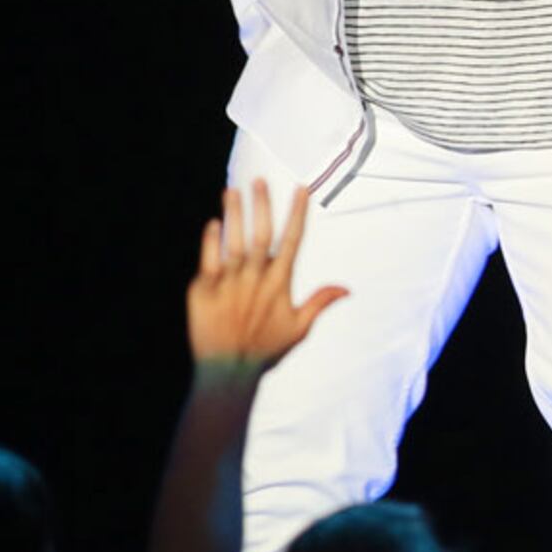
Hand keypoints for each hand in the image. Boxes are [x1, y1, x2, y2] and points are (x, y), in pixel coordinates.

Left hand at [185, 181, 349, 374]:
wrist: (227, 370)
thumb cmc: (265, 350)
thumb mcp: (298, 329)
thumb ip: (320, 303)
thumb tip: (347, 289)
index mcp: (279, 283)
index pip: (291, 240)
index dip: (296, 213)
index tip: (299, 188)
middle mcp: (254, 278)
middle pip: (260, 233)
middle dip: (261, 205)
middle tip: (259, 181)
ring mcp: (228, 282)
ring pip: (232, 240)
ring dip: (234, 214)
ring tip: (232, 191)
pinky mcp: (203, 289)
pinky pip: (208, 258)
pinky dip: (211, 239)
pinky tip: (214, 224)